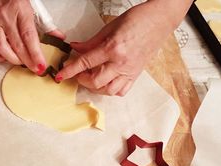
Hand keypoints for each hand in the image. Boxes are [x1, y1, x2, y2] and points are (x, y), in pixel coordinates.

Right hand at [0, 0, 63, 74]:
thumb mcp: (33, 5)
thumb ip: (45, 23)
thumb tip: (59, 37)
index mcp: (20, 10)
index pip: (29, 36)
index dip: (35, 53)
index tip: (41, 65)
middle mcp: (5, 18)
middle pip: (17, 45)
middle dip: (28, 61)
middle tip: (36, 70)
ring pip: (1, 48)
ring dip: (12, 59)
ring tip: (21, 62)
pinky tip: (4, 57)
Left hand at [56, 1, 182, 95]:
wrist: (160, 20)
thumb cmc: (138, 19)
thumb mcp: (109, 27)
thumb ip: (91, 42)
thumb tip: (75, 48)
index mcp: (113, 48)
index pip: (85, 63)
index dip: (70, 70)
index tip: (60, 75)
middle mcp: (121, 63)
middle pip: (95, 81)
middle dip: (81, 79)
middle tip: (77, 73)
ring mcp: (130, 71)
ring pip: (108, 90)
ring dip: (95, 87)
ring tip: (91, 77)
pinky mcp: (136, 75)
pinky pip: (121, 91)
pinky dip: (110, 90)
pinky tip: (106, 81)